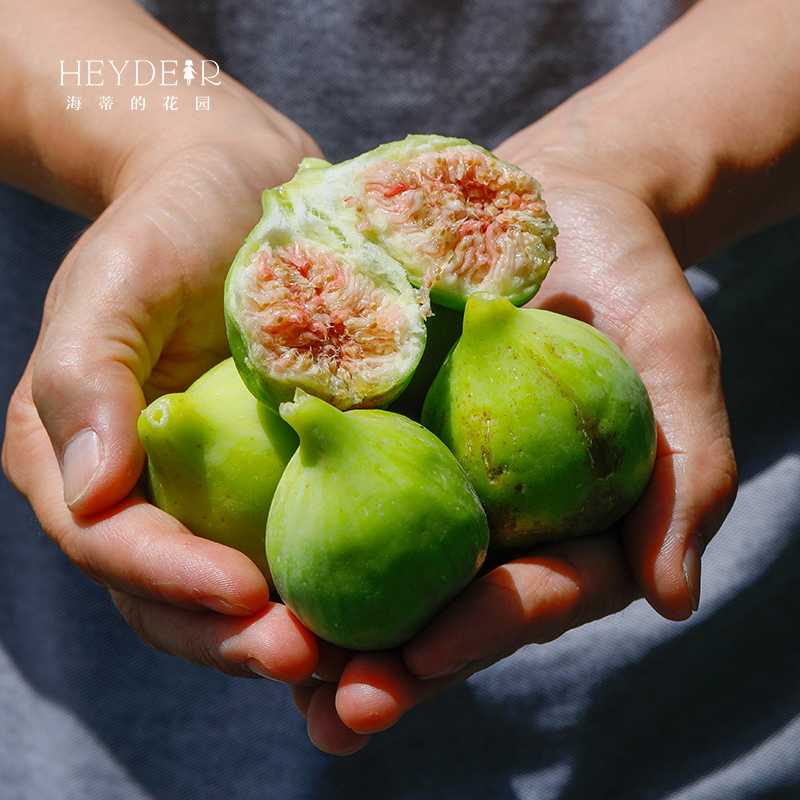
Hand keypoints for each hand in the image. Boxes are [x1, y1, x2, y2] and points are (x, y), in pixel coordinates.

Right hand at [1, 119, 349, 682]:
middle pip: (176, 593)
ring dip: (292, 630)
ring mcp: (216, 487)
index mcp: (83, 458)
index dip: (171, 583)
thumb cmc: (167, 221)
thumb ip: (84, 380)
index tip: (246, 598)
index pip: (112, 544)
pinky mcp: (279, 470)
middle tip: (310, 660)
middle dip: (236, 638)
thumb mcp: (117, 281)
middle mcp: (149, 489)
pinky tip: (390, 599)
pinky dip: (337, 572)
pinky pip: (304, 532)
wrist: (238, 186)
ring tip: (358, 659)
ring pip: (241, 586)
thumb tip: (88, 495)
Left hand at [292, 136, 737, 753]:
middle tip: (343, 709)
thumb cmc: (626, 279)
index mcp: (562, 521)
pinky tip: (240, 562)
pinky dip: (295, 522)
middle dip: (394, 667)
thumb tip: (674, 599)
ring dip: (332, 626)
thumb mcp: (673, 358)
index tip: (427, 657)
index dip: (484, 633)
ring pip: (379, 568)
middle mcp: (489, 515)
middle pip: (443, 607)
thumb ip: (686, 471)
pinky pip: (332, 481)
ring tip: (279, 667)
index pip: (531, 596)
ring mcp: (427, 476)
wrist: (552, 205)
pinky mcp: (375, 429)